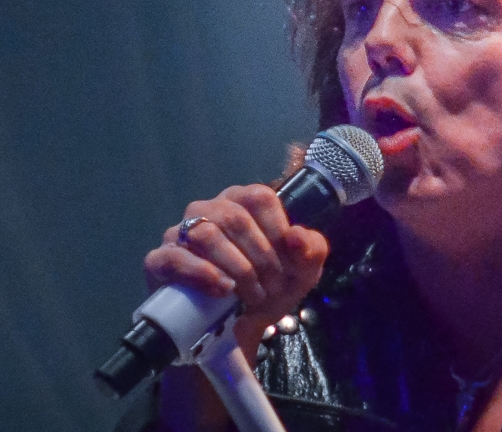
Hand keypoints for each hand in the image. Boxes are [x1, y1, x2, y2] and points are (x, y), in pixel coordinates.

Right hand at [144, 184, 328, 354]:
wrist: (235, 332)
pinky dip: (201, 274)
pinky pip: (175, 258)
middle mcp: (210, 209)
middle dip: (260, 258)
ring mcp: (180, 232)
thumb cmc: (268, 289)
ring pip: (206, 235)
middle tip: (270, 288)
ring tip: (250, 295)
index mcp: (243, 201)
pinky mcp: (160, 260)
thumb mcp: (302, 271)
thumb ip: (312, 249)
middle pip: (235, 218)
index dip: (277, 232)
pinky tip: (221, 290)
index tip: (287, 265)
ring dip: (236, 269)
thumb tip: (296, 235)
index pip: (260, 198)